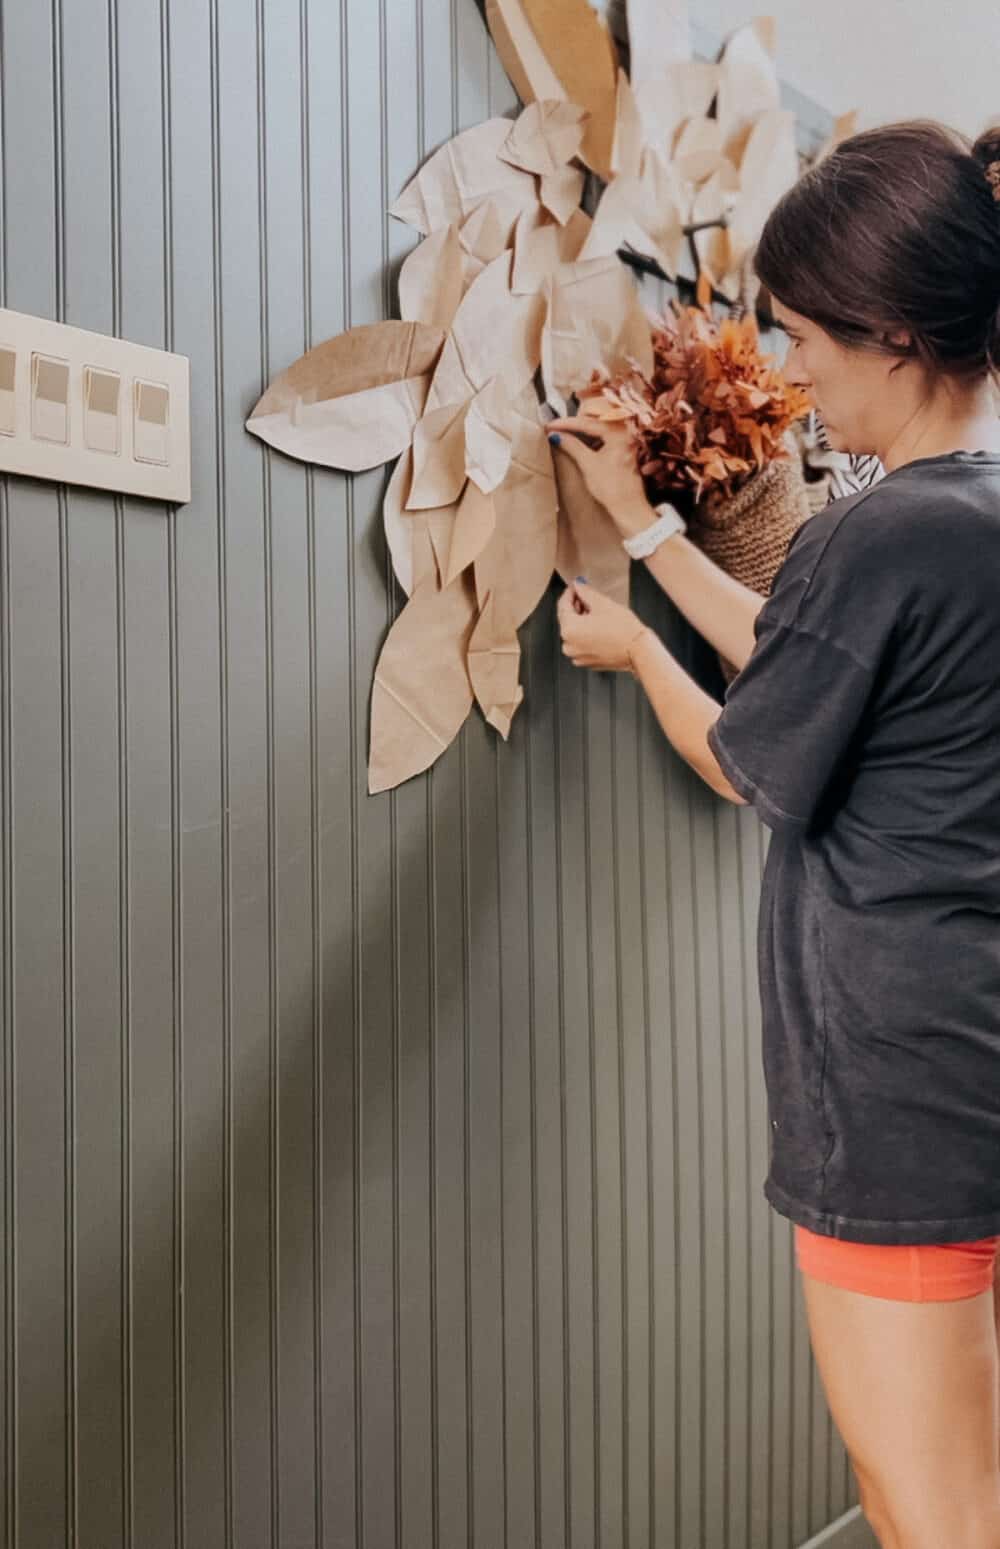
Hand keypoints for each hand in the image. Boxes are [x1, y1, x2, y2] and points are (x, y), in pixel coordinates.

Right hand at [547, 408, 650, 536]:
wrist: (628, 507)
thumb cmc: (613, 488)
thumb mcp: (588, 464)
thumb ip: (572, 446)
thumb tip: (556, 435)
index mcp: (618, 433)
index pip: (587, 423)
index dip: (566, 424)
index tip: (550, 426)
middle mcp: (625, 433)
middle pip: (594, 421)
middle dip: (574, 424)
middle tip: (555, 427)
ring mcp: (625, 440)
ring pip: (598, 428)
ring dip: (581, 431)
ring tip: (564, 434)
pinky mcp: (623, 448)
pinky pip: (604, 437)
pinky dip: (590, 438)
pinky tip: (579, 443)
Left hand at [557, 578, 650, 672]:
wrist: (639, 651)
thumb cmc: (623, 629)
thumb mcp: (602, 603)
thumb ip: (585, 592)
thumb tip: (577, 585)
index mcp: (569, 629)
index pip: (563, 605)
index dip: (570, 593)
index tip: (576, 586)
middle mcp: (568, 645)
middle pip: (567, 620)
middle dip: (576, 607)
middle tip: (587, 597)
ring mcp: (577, 656)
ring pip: (574, 632)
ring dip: (581, 621)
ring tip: (596, 612)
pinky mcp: (586, 662)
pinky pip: (581, 644)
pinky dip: (586, 635)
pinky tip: (599, 627)